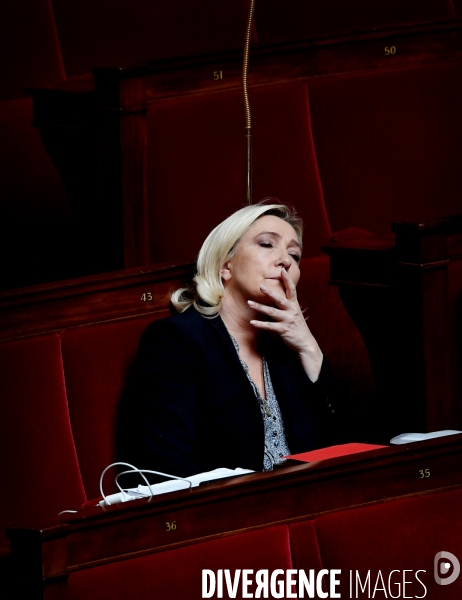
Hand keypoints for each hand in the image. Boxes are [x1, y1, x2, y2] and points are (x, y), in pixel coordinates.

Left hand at [248, 267, 322, 381]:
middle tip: (261, 286)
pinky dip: (260, 324)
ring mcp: (287, 320)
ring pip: (272, 312)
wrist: (305, 342)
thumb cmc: (297, 326)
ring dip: (260, 307)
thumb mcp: (294, 312)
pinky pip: (270, 326)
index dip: (287, 280)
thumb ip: (287, 304)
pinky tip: (252, 323)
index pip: (291, 290)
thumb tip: (278, 295)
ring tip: (249, 303)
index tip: (282, 270)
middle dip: (270, 293)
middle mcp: (291, 311)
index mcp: (294, 305)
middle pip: (280, 299)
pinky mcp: (283, 330)